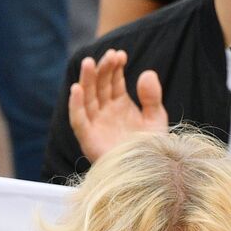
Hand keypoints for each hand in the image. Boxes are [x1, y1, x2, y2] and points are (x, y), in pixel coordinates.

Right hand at [68, 48, 167, 164]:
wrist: (149, 175)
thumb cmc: (152, 149)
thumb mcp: (156, 119)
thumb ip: (152, 97)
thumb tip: (147, 73)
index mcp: (119, 104)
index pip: (113, 80)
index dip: (115, 66)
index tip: (121, 55)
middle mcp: (105, 112)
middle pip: (99, 85)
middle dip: (103, 69)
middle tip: (110, 55)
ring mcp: (95, 124)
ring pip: (87, 98)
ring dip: (86, 80)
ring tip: (89, 62)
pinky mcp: (88, 139)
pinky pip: (78, 120)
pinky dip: (75, 105)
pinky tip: (76, 88)